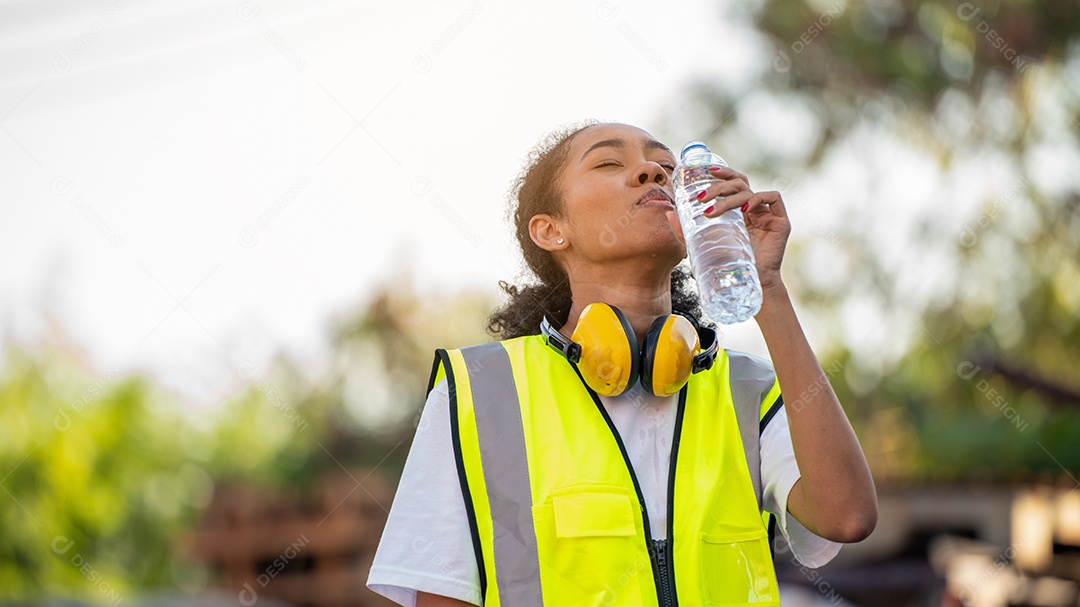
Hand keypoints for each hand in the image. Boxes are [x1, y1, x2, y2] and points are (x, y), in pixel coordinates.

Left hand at [693, 166, 790, 290]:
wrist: (752, 284)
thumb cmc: (728, 265)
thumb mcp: (703, 243)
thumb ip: (686, 229)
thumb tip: (667, 213)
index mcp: (740, 210)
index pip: (734, 183)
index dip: (723, 173)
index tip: (707, 171)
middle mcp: (755, 209)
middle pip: (739, 184)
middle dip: (718, 187)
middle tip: (700, 197)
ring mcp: (768, 214)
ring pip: (748, 191)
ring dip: (727, 198)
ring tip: (710, 212)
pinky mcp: (781, 222)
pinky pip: (773, 197)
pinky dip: (757, 198)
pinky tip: (744, 209)